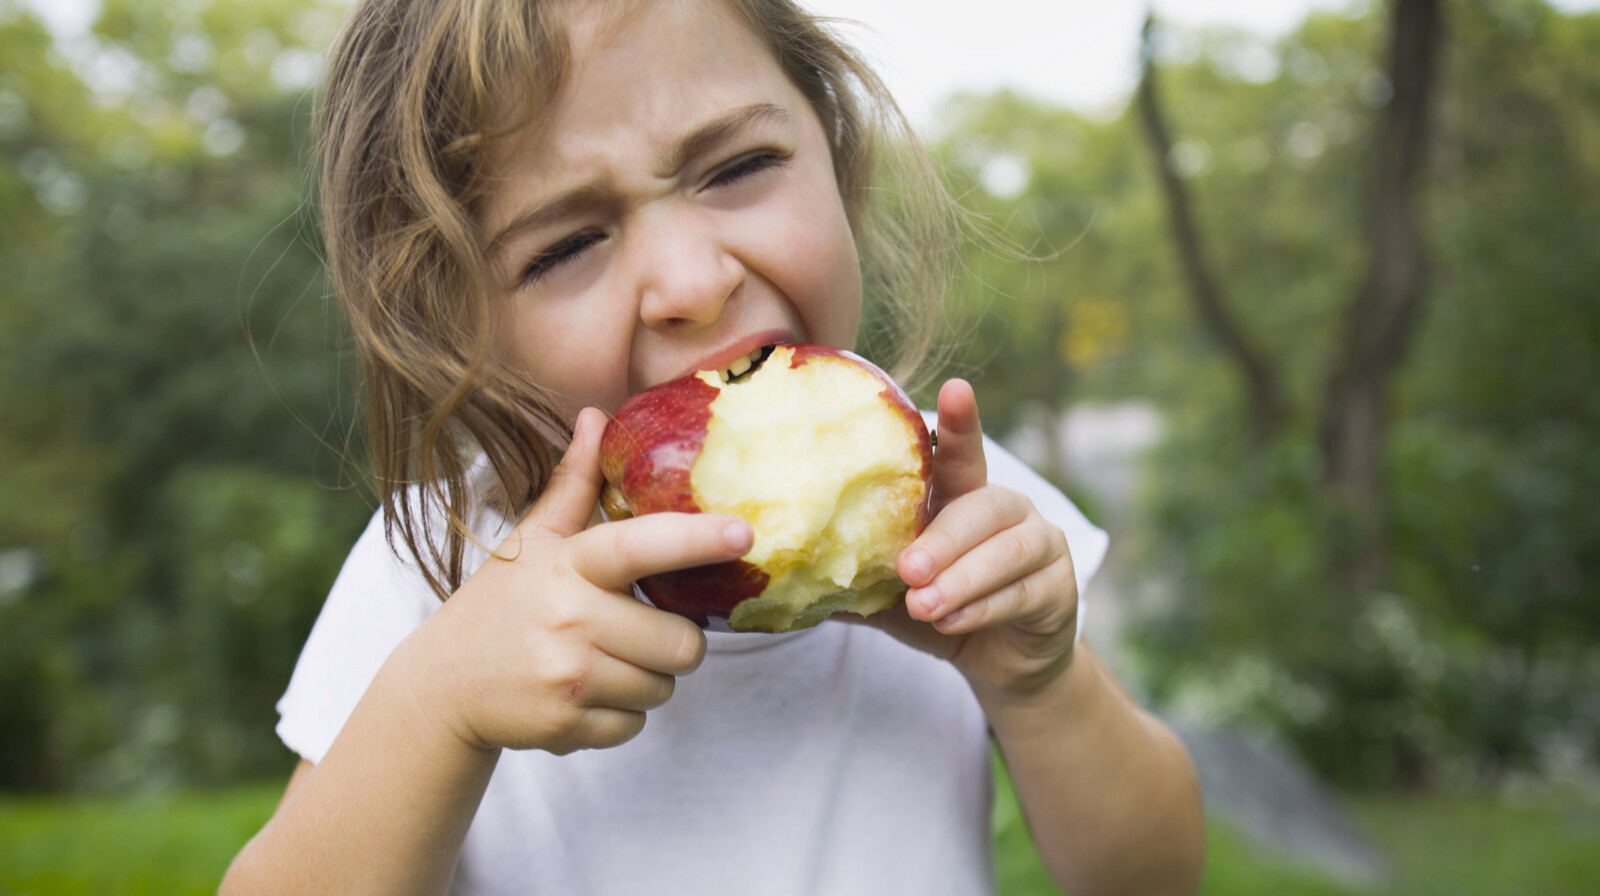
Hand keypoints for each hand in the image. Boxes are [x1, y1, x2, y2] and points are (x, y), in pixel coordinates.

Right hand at [400, 407, 753, 755]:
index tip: (743, 532)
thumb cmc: (501, 603)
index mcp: (566, 565)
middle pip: (681, 641)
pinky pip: (637, 724)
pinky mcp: (566, 727)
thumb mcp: (532, 540)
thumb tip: (597, 417)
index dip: (697, 539)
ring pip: (664, 686)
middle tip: (640, 629)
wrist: (442, 686)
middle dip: (675, 640)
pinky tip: (585, 693)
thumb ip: (573, 484)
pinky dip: (622, 714)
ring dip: (648, 677)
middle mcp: (568, 619)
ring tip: (604, 660)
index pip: (641, 546)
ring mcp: (567, 677)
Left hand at [865, 380, 1079, 703]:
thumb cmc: (939, 611)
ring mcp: (1041, 545)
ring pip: (1006, 551)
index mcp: (963, 498)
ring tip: (924, 606)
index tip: (956, 388)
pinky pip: (1023, 592)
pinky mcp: (1060, 588)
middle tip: (908, 569)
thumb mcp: (890, 594)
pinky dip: (983, 608)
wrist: (997, 663)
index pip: (961, 455)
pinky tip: (951, 623)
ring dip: (962, 579)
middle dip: (944, 538)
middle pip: (982, 505)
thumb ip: (852, 577)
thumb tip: (781, 574)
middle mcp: (1008, 511)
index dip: (961, 422)